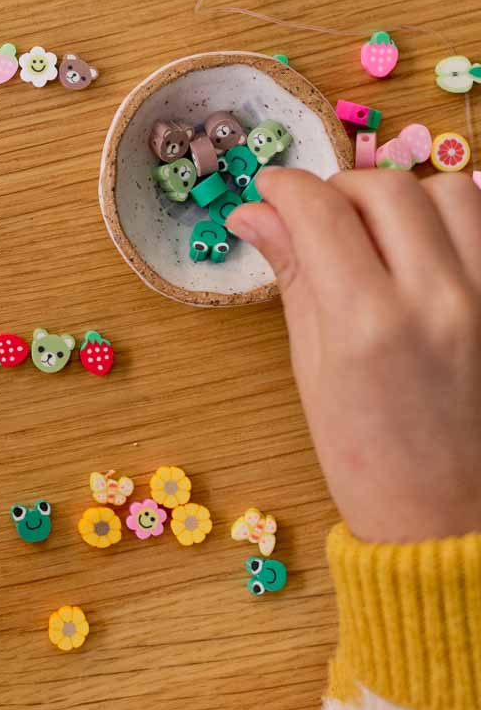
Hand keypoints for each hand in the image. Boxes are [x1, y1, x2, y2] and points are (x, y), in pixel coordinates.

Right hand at [228, 168, 480, 544]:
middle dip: (341, 188)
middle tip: (321, 216)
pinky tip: (427, 255)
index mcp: (368, 324)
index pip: (320, 210)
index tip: (270, 189)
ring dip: (408, 199)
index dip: (285, 186)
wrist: (449, 523)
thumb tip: (254, 212)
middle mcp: (437, 301)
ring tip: (384, 235)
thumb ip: (293, 276)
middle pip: (387, 188)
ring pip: (454, 192)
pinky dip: (455, 225)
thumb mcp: (313, 369)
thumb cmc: (370, 462)